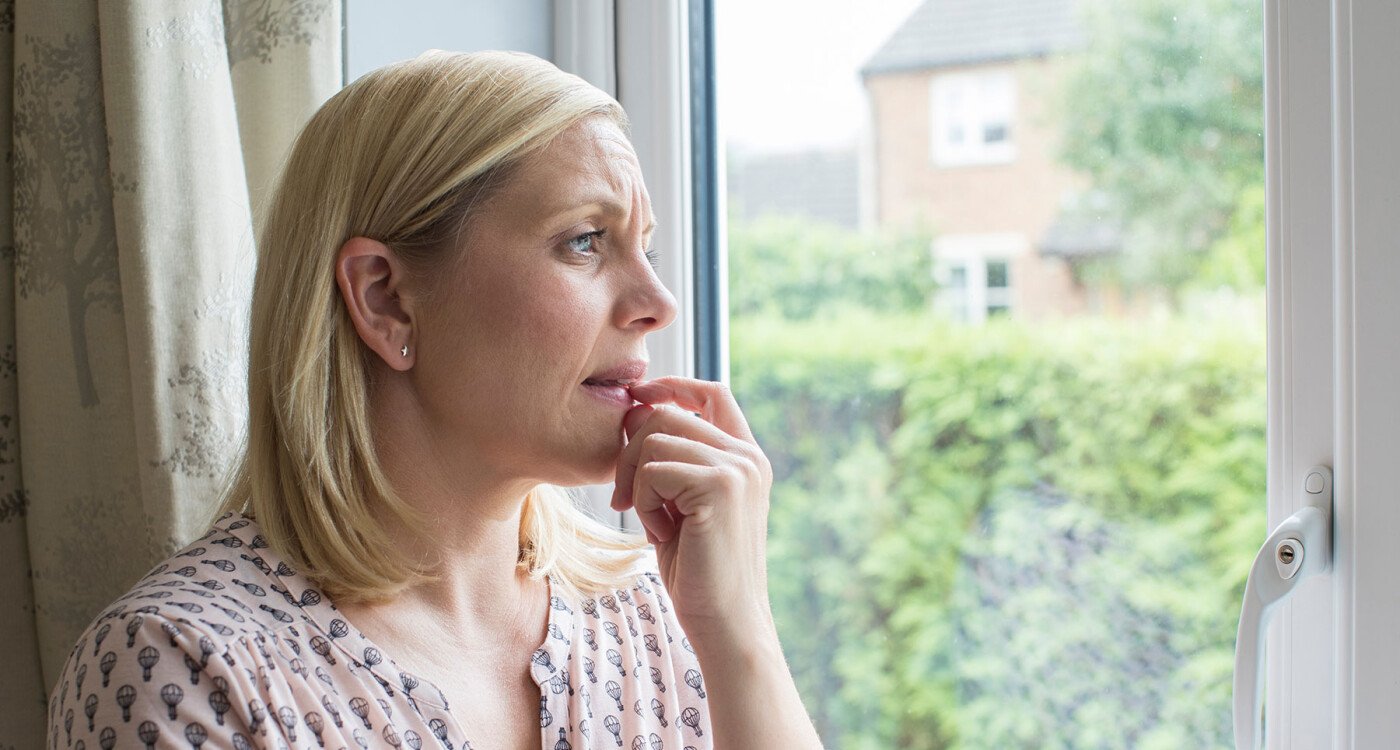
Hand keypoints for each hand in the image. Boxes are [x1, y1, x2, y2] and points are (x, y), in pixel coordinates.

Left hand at [610, 376, 775, 644]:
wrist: (726, 622)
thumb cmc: (700, 571)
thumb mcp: (685, 505)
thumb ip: (673, 462)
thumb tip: (634, 413)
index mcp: (746, 457)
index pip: (711, 391)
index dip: (670, 386)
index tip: (636, 399)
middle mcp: (748, 456)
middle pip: (666, 414)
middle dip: (630, 453)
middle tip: (624, 499)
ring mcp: (737, 469)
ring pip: (653, 440)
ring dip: (636, 484)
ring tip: (653, 523)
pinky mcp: (719, 486)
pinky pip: (652, 471)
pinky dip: (643, 504)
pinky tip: (660, 534)